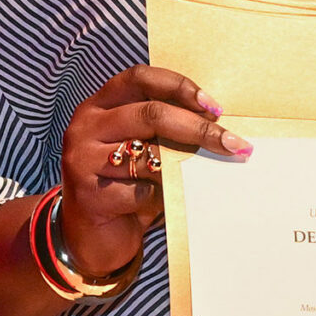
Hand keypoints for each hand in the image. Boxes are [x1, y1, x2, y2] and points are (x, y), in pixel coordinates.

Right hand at [0, 66, 249, 315]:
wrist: (91, 237)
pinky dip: (163, 198)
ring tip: (209, 174)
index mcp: (99, 105)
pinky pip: (142, 192)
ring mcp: (83, 160)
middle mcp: (85, 126)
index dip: (178, 86)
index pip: (139, 78)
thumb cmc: (126, 185)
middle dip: (198, 128)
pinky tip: (169, 204)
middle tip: (232, 143)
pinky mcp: (90, 196)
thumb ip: (164, 131)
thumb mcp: (141, 149)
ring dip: (186, 166)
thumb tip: (219, 126)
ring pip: (148, 154)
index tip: (213, 107)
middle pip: (150, 114)